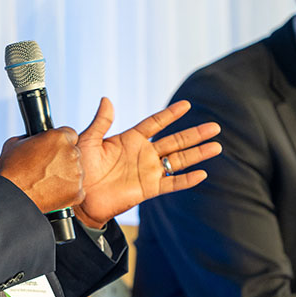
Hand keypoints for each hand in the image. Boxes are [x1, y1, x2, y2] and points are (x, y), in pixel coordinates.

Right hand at [0, 127, 84, 213]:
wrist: (12, 196)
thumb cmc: (11, 170)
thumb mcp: (15, 142)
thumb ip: (30, 137)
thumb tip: (32, 138)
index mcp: (59, 138)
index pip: (70, 134)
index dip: (61, 142)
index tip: (54, 149)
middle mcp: (71, 153)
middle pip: (74, 153)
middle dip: (63, 159)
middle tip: (47, 168)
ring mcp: (76, 174)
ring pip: (76, 171)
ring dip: (65, 175)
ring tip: (46, 182)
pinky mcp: (77, 192)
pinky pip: (76, 189)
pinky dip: (67, 192)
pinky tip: (52, 192)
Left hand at [73, 98, 220, 227]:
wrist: (79, 197)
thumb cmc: (79, 168)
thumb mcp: (88, 140)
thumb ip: (101, 121)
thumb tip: (106, 99)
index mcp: (130, 139)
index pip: (155, 123)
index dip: (170, 114)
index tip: (187, 105)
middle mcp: (143, 154)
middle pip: (175, 141)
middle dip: (195, 134)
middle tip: (215, 127)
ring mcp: (148, 171)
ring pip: (178, 160)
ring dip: (197, 154)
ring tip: (216, 146)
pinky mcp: (149, 189)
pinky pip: (172, 183)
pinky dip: (186, 179)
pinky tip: (202, 173)